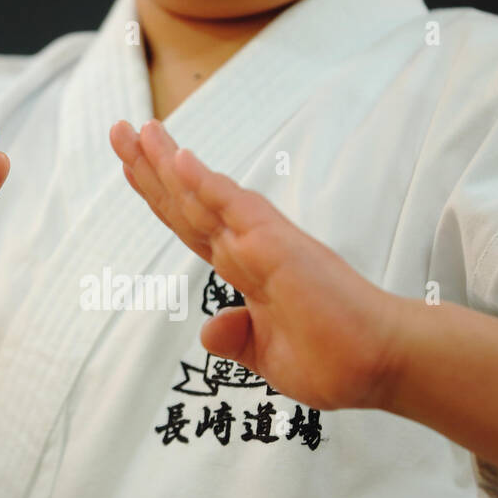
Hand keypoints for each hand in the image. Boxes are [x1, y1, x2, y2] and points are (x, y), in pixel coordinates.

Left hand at [110, 119, 403, 410]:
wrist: (378, 367)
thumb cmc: (336, 359)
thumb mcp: (268, 355)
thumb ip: (238, 338)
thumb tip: (209, 329)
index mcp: (248, 269)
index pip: (193, 224)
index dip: (160, 195)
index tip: (132, 165)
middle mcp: (253, 247)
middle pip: (188, 202)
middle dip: (151, 167)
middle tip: (118, 130)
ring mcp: (264, 244)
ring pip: (205, 197)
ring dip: (168, 164)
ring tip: (136, 132)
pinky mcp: (280, 248)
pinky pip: (237, 209)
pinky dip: (207, 185)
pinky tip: (180, 160)